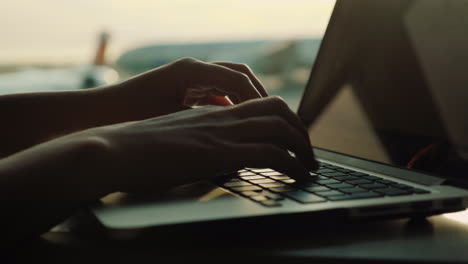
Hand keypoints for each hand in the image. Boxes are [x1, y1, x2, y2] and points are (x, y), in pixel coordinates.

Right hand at [90, 96, 317, 193]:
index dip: (284, 119)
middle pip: (279, 109)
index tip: (292, 140)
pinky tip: (297, 177)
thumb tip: (224, 160)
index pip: (261, 105)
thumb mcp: (178, 141)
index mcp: (212, 113)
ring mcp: (221, 133)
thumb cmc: (139, 151)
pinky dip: (292, 165)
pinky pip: (270, 153)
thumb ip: (204, 145)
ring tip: (310, 167)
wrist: (114, 150)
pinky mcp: (218, 153)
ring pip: (281, 127)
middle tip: (308, 153)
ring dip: (303, 148)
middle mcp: (221, 118)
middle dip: (301, 131)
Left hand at [102, 57, 268, 120]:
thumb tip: (238, 132)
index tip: (272, 119)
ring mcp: (189, 77)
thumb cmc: (132, 117)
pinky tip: (234, 125)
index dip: (257, 98)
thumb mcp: (173, 122)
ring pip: (229, 83)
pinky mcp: (185, 88)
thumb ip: (208, 122)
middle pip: (238, 74)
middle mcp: (192, 69)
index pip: (237, 78)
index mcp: (191, 71)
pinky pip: (216, 92)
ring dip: (245, 100)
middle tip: (273, 119)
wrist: (100, 114)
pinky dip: (229, 105)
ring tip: (258, 123)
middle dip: (257, 95)